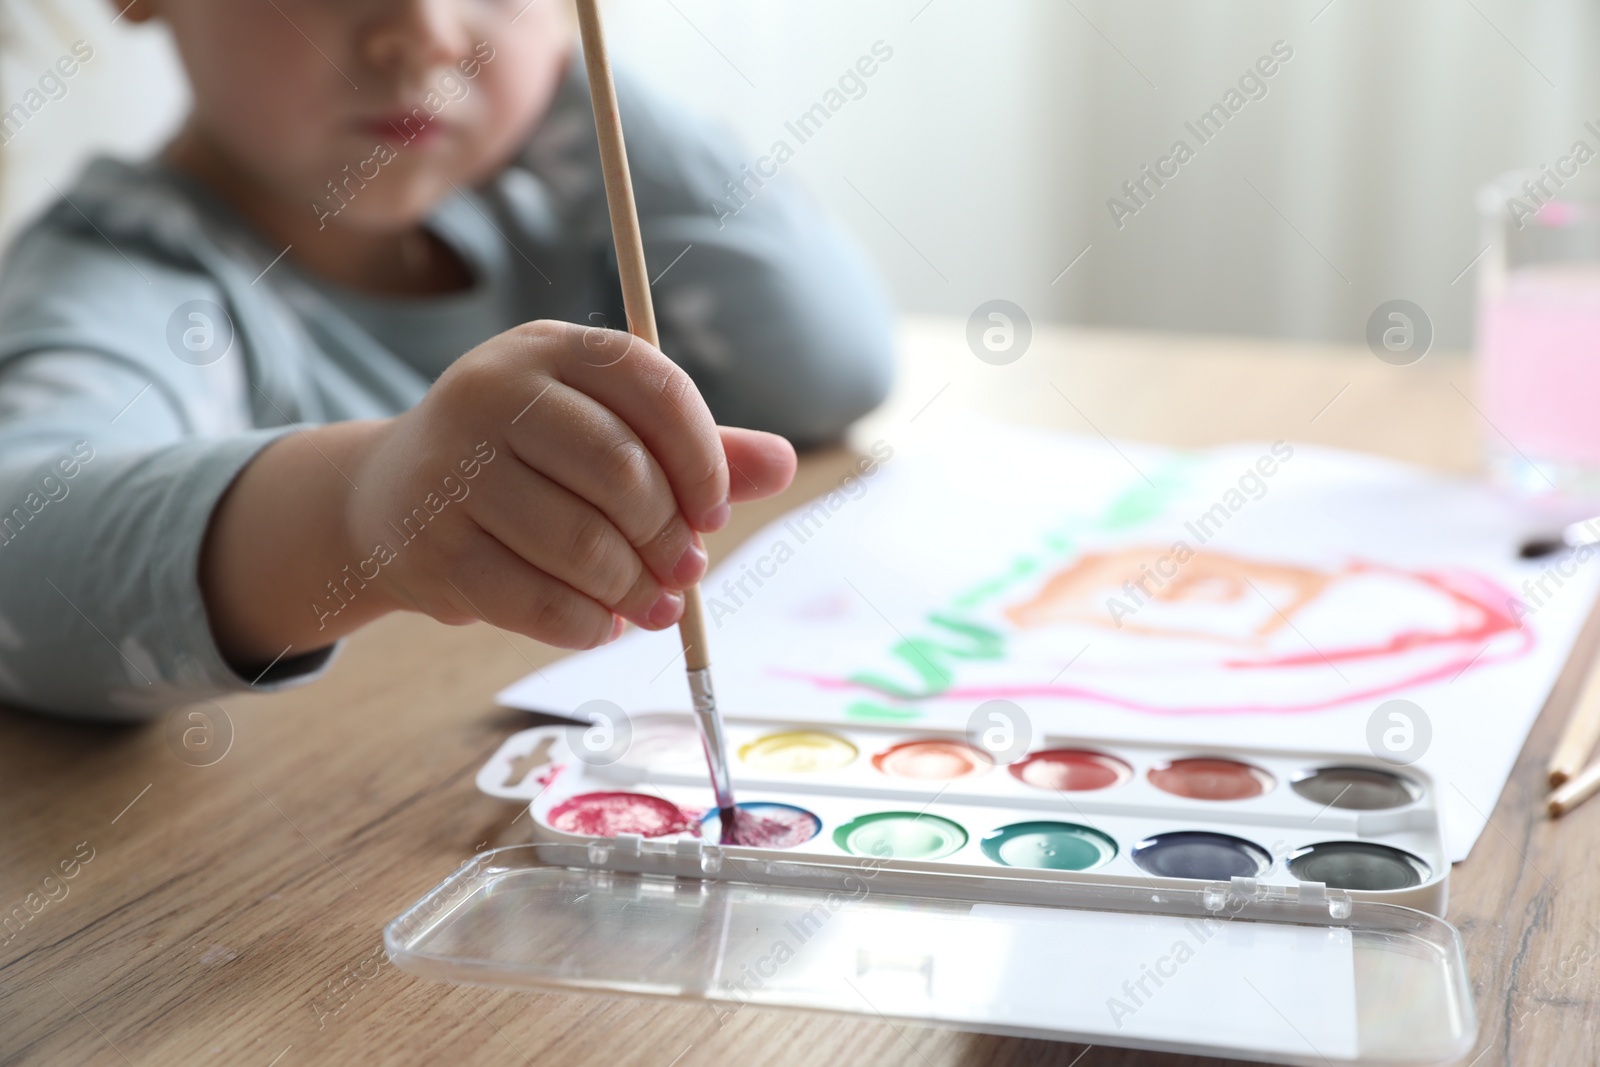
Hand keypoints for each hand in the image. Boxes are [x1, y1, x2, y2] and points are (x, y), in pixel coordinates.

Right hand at [342, 320, 795, 646]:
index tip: (716, 511)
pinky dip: (587, 624)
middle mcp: (492, 391)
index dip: (702, 456)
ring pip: (581, 543)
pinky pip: (536, 600)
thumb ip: (693, 449)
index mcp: (550, 348)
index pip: (651, 385)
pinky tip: (604, 624)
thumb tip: (783, 464)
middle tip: (688, 571)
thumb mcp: (604, 433)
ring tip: (654, 605)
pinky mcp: (432, 546)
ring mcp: (453, 468)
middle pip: (620, 470)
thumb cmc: (526, 462)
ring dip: (635, 588)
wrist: (390, 500)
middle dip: (670, 536)